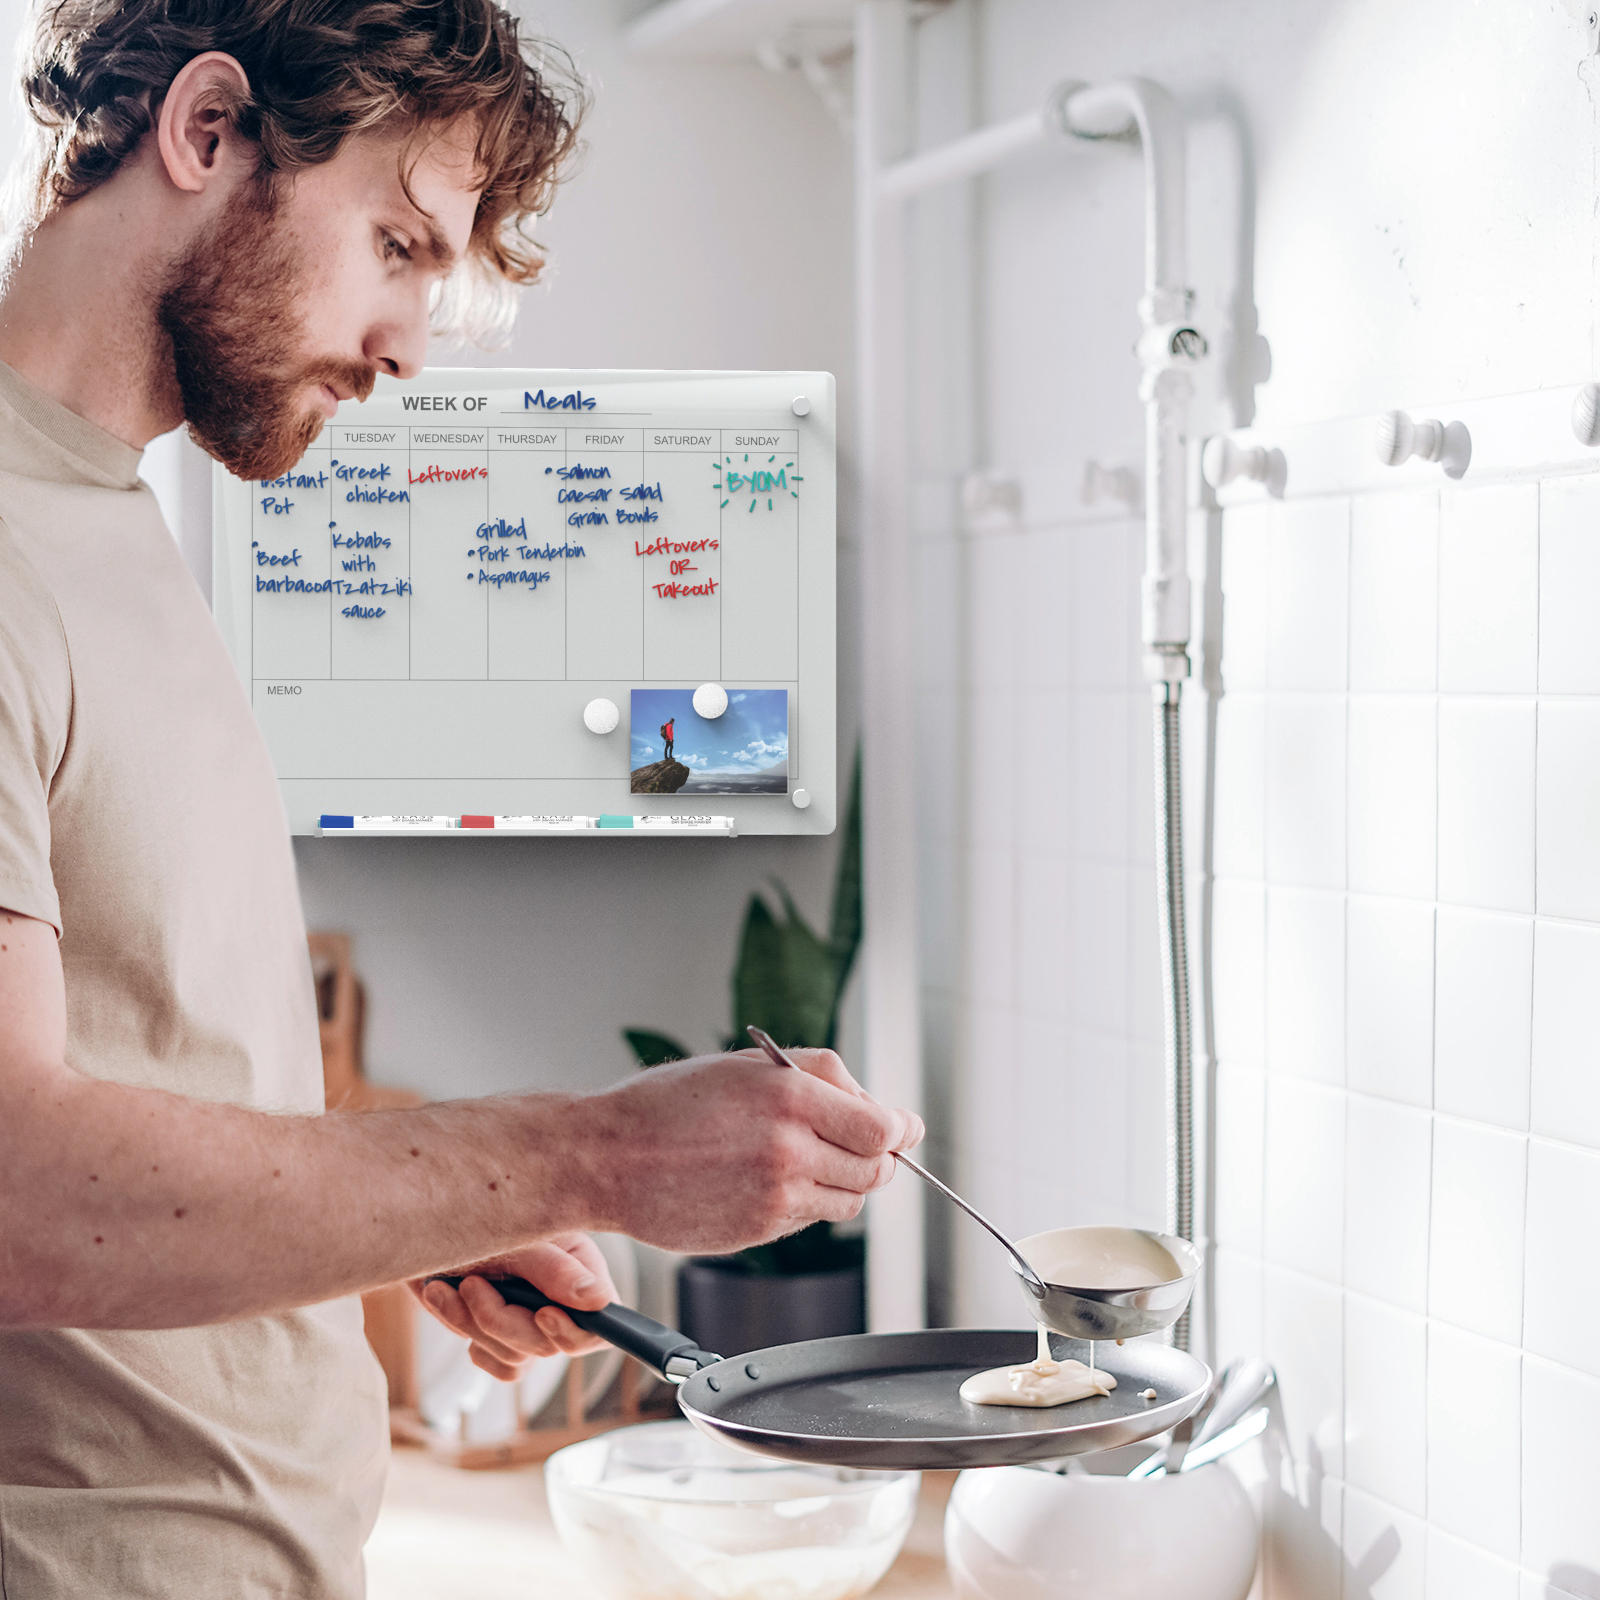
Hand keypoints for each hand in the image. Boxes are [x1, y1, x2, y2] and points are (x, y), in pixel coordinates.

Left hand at [412, 1232, 616, 1380]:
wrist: (422, 1227)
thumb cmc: (472, 1217)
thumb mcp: (516, 1240)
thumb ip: (556, 1271)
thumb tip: (600, 1301)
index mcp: (579, 1266)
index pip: (600, 1318)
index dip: (575, 1329)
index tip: (543, 1314)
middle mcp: (562, 1297)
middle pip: (551, 1344)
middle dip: (503, 1321)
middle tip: (471, 1284)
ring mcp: (532, 1320)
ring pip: (519, 1356)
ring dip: (473, 1325)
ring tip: (446, 1287)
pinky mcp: (504, 1338)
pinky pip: (501, 1366)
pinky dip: (471, 1340)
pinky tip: (450, 1305)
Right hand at [580, 1047, 923, 1255]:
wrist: (605, 1158)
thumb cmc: (667, 1105)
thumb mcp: (747, 1064)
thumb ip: (819, 1076)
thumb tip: (878, 1106)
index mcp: (791, 1098)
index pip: (882, 1128)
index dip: (899, 1129)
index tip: (902, 1127)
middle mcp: (790, 1151)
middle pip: (875, 1169)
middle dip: (874, 1156)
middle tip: (853, 1141)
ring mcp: (775, 1199)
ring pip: (847, 1201)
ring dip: (840, 1181)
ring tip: (798, 1158)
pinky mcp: (758, 1232)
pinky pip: (807, 1220)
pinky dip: (802, 1202)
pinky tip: (764, 1180)